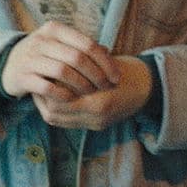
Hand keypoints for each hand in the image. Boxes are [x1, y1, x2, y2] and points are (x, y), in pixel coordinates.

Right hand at [0, 21, 120, 101]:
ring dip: (81, 85)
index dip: (105, 62)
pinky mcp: (23, 76)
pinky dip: (63, 94)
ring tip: (91, 94)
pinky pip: (47, 87)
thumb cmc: (43, 55)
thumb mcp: (59, 44)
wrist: (9, 64)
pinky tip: (72, 100)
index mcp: (55, 29)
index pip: (87, 44)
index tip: (116, 77)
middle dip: (96, 75)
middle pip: (77, 57)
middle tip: (106, 88)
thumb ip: (81, 47)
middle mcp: (41, 40)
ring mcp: (30, 58)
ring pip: (63, 71)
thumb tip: (109, 53)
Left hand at [32, 56, 152, 130]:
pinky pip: (67, 122)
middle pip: (54, 113)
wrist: (149, 88)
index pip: (59, 100)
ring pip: (57, 119)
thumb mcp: (104, 64)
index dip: (47, 85)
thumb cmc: (126, 70)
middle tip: (37, 79)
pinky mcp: (96, 126)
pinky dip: (57, 110)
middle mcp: (95, 119)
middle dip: (43, 96)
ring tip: (42, 87)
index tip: (42, 71)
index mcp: (99, 104)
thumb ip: (82, 65)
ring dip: (46, 104)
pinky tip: (53, 97)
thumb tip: (54, 59)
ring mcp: (95, 124)